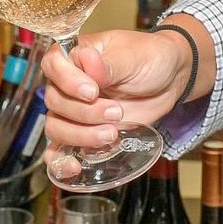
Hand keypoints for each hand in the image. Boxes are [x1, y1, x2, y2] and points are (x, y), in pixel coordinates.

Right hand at [40, 24, 208, 153]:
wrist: (170, 79)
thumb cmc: (149, 58)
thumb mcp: (133, 56)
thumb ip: (109, 63)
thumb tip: (87, 59)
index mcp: (76, 56)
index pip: (53, 65)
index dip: (68, 82)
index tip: (92, 91)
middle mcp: (68, 83)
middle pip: (55, 102)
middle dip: (85, 113)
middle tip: (116, 112)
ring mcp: (74, 110)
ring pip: (56, 128)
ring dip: (80, 136)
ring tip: (111, 135)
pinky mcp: (84, 133)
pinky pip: (60, 150)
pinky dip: (62, 161)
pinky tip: (75, 167)